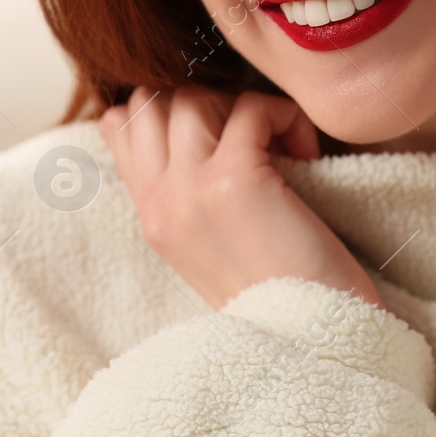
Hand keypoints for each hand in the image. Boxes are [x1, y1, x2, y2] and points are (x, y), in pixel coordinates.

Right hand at [99, 84, 384, 311]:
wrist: (314, 340)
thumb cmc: (282, 287)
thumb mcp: (213, 239)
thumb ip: (190, 189)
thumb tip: (198, 122)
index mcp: (150, 214)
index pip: (121, 123)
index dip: (171, 107)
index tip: (221, 132)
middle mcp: (158, 201)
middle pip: (152, 99)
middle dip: (207, 99)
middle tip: (252, 135)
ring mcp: (189, 191)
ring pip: (192, 96)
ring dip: (244, 104)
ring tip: (281, 142)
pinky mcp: (234, 182)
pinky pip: (249, 108)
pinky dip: (283, 115)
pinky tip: (305, 151)